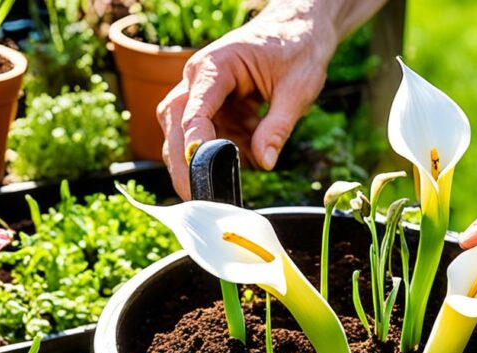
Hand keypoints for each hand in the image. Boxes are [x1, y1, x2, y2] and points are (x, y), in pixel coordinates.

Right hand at [157, 6, 336, 198]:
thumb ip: (278, 127)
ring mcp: (203, 93)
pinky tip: (253, 147)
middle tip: (200, 198)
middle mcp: (199, 78)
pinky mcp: (214, 106)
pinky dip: (227, 151)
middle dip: (186, 163)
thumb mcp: (297, 90)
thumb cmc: (298, 50)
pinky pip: (210, 136)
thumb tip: (264, 163)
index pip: (193, 109)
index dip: (194, 142)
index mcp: (216, 66)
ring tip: (235, 175)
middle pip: (176, 124)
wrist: (300, 29)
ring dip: (209, 158)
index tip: (199, 171)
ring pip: (186, 134)